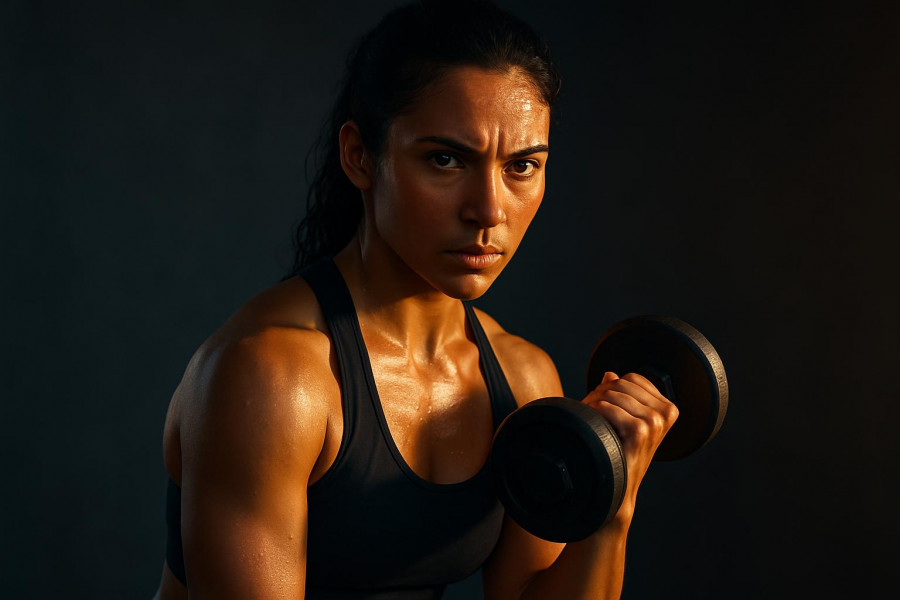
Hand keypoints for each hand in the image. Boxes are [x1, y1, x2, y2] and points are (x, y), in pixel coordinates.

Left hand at [582, 371, 678, 521]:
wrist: (617, 490)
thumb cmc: (618, 454)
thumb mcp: (623, 421)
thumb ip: (620, 396)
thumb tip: (610, 374)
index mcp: (667, 408)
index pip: (631, 378)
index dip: (611, 388)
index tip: (602, 406)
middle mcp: (665, 413)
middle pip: (621, 383)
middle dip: (600, 395)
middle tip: (591, 414)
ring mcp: (655, 422)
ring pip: (613, 393)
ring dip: (595, 404)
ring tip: (592, 422)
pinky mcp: (642, 431)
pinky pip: (610, 408)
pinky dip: (597, 414)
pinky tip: (597, 429)